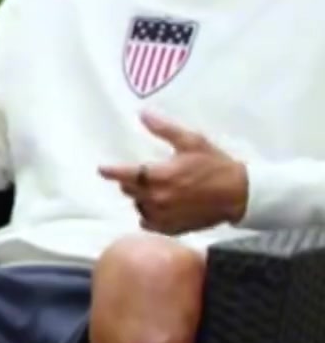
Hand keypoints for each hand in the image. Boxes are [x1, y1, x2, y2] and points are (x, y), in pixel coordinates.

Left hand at [98, 113, 249, 234]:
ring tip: (153, 190)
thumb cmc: (215, 165)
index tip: (102, 169)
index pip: (124, 174)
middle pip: (129, 190)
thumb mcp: (191, 141)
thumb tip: (143, 114)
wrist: (240, 194)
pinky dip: (149, 215)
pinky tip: (158, 207)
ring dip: (140, 198)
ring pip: (138, 207)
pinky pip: (149, 223)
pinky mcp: (173, 227)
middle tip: (139, 175)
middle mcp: (158, 198)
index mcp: (160, 176)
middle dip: (130, 181)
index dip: (111, 171)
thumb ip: (164, 129)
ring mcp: (165, 215)